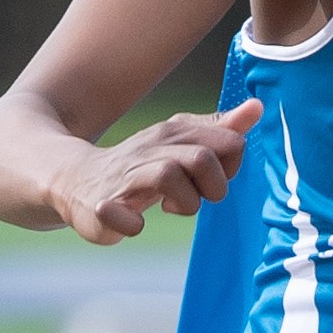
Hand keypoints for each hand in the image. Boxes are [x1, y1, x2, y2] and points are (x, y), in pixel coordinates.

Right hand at [50, 100, 262, 244]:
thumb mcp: (181, 142)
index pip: (230, 142)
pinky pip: (121, 217)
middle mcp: (150, 151)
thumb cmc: (140, 166)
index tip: (215, 179)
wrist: (75, 180)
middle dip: (212, 186)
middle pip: (202, 159)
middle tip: (198, 197)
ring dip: (183, 202)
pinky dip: (131, 225)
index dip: (232, 167)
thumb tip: (257, 108)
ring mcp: (124, 179)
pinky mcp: (101, 208)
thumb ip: (221, 130)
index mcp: (173, 135)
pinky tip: (134, 223)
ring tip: (172, 208)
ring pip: (167, 177)